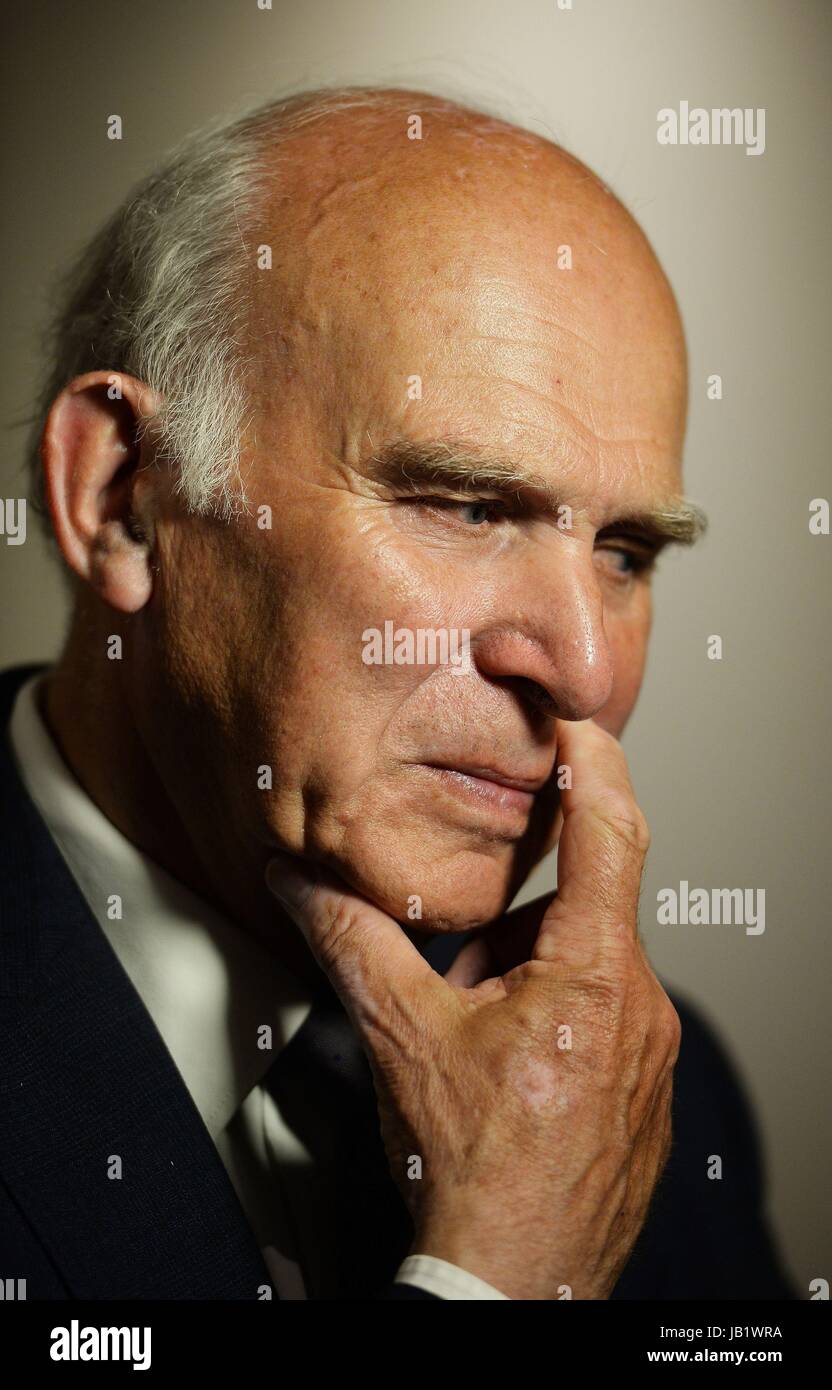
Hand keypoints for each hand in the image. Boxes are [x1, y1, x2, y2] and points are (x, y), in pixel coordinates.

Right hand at [266, 719, 680, 1299]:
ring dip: (528, 979)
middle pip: (579, 912)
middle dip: (512, 926)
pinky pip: (606, 1019)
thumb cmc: (470, 1172)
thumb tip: (299, 882)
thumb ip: (350, 939)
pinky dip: (555, 1020)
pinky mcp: (648, 1093)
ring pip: (588, 968)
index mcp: (593, 974)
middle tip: (460, 981)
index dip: (594, 763)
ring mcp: (652, 1055)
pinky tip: (509, 1074)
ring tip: (477, 1041)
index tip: (576, 722)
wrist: (510, 1287)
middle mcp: (642, 1007)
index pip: (611, 832)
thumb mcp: (399, 1037)